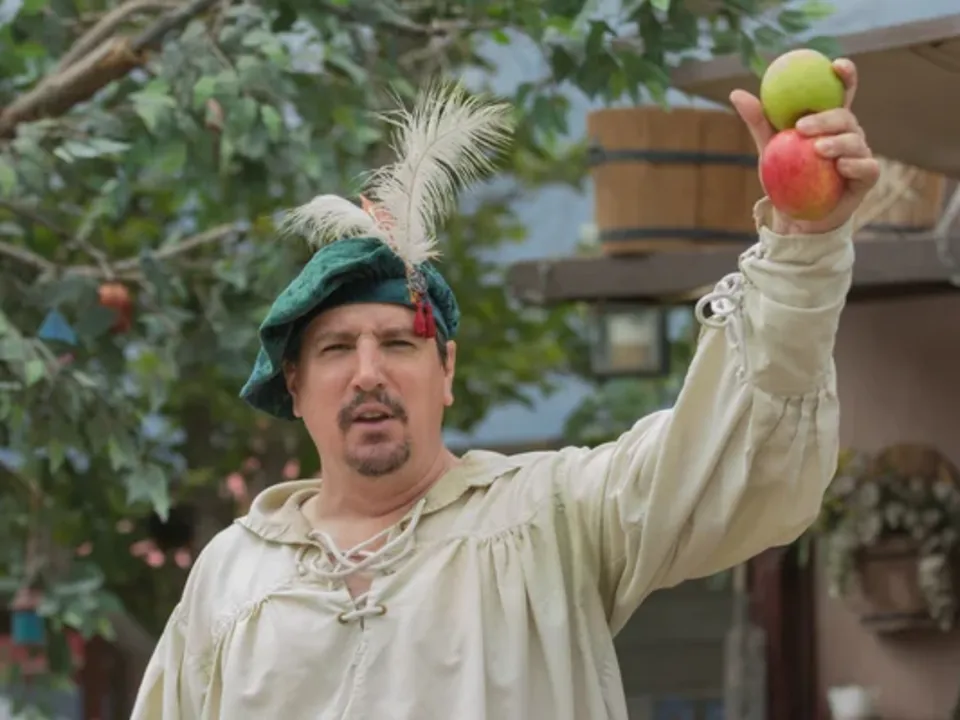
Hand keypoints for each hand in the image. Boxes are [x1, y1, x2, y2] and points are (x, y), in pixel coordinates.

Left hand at [729, 58, 880, 234]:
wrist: (795, 216)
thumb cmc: (785, 178)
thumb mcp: (769, 148)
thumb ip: (759, 120)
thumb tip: (737, 93)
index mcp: (830, 120)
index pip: (842, 91)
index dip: (845, 74)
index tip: (835, 65)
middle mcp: (849, 133)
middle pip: (845, 116)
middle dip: (826, 118)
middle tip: (802, 127)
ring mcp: (860, 154)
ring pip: (855, 140)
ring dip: (838, 142)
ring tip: (818, 149)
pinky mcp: (866, 177)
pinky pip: (866, 166)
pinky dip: (854, 164)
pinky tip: (840, 166)